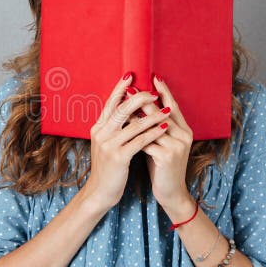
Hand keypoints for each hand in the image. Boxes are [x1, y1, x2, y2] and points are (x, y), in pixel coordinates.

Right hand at [84, 73, 171, 211]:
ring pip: (133, 124)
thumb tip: (126, 110)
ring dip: (153, 115)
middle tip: (154, 91)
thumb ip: (113, 128)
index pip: (110, 103)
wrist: (99, 191)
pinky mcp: (118, 157)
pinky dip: (152, 133)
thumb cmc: (108, 167)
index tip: (131, 75)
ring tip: (167, 109)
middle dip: (140, 98)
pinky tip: (163, 128)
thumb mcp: (106, 144)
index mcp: (98, 128)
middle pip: (121, 109)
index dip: (120, 88)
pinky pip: (139, 141)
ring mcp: (109, 145)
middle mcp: (101, 133)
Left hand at [126, 74, 193, 209]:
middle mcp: (184, 135)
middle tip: (132, 87)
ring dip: (137, 115)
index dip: (163, 91)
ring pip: (153, 126)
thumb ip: (154, 127)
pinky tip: (124, 129)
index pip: (172, 105)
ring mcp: (177, 146)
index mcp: (184, 130)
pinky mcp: (167, 157)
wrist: (170, 192)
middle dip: (145, 99)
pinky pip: (147, 141)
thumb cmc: (161, 165)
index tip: (153, 76)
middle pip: (162, 112)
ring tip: (124, 104)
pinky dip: (135, 134)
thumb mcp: (161, 142)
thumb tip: (137, 108)